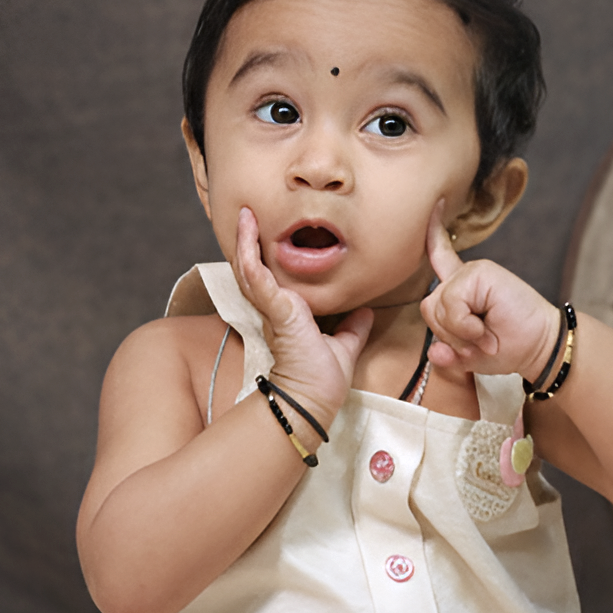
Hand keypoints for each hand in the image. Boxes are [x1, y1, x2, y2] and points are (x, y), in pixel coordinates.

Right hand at [233, 207, 369, 424]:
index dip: (266, 258)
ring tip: (245, 214)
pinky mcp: (276, 309)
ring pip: (249, 267)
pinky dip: (249, 252)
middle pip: (255, 269)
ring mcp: (272, 308)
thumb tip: (367, 312)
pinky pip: (256, 275)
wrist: (313, 398)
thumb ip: (353, 328)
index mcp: (289, 315)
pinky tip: (247, 229)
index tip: (267, 236)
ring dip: (245, 239)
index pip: (272, 280)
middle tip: (249, 216)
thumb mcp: (343, 346)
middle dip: (250, 242)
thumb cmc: (322, 380)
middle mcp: (275, 308)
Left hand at [420, 206, 560, 383]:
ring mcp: (472, 272)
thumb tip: (433, 352)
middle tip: (480, 340)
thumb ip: (448, 353)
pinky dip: (463, 324)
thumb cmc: (509, 347)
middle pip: (428, 307)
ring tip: (485, 335)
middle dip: (448, 333)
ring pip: (438, 306)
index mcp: (462, 288)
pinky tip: (483, 329)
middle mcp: (464, 276)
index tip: (437, 203)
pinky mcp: (481, 272)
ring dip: (459, 331)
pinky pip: (451, 301)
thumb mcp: (471, 355)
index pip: (440, 258)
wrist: (540, 347)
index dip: (433, 234)